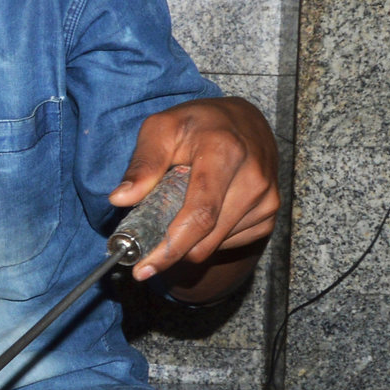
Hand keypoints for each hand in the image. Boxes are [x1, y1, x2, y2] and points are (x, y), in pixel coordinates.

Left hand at [110, 98, 278, 285]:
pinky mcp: (270, 213)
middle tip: (147, 246)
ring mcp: (266, 199)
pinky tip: (205, 211)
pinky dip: (209, 237)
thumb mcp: (162, 128)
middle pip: (206, 238)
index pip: (199, 215)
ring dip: (190, 240)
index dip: (169, 248)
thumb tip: (120, 199)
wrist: (245, 121)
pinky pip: (231, 242)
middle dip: (171, 251)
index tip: (142, 269)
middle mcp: (253, 178)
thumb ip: (143, 164)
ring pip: (215, 245)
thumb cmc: (198, 124)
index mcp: (225, 153)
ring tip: (180, 211)